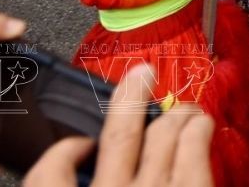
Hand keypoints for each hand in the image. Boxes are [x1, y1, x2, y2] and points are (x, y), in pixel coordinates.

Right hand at [24, 64, 212, 186]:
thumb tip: (74, 174)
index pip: (49, 173)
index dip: (59, 154)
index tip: (74, 144)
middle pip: (119, 133)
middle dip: (131, 96)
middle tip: (141, 74)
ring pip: (165, 132)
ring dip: (175, 114)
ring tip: (180, 111)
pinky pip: (196, 145)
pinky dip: (197, 127)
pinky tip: (199, 126)